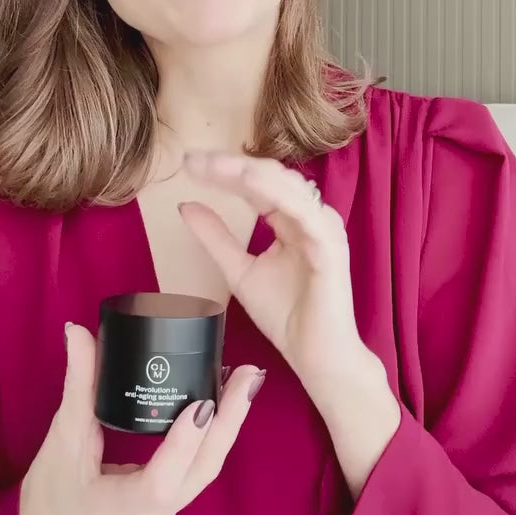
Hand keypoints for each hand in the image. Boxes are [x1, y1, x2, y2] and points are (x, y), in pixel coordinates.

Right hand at [19, 323, 263, 514]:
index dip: (183, 445)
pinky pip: (199, 469)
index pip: (159, 483)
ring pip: (205, 470)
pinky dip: (213, 436)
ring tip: (245, 382)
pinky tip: (226, 403)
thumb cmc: (51, 483)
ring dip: (227, 426)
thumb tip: (79, 332)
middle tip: (248, 376)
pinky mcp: (170, 504)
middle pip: (199, 471)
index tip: (204, 403)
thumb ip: (78, 383)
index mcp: (116, 510)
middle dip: (227, 423)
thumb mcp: (63, 433)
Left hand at [178, 153, 370, 404]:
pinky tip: (248, 181)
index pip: (256, 184)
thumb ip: (215, 237)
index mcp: (290, 219)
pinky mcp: (329, 245)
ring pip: (286, 185)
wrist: (315, 355)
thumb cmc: (285, 315)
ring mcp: (321, 228)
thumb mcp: (238, 270)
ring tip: (214, 164)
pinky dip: (275, 192)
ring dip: (249, 171)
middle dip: (230, 164)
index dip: (223, 171)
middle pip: (269, 176)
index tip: (189, 163)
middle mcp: (308, 216)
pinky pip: (303, 210)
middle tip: (193, 158)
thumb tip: (186, 204)